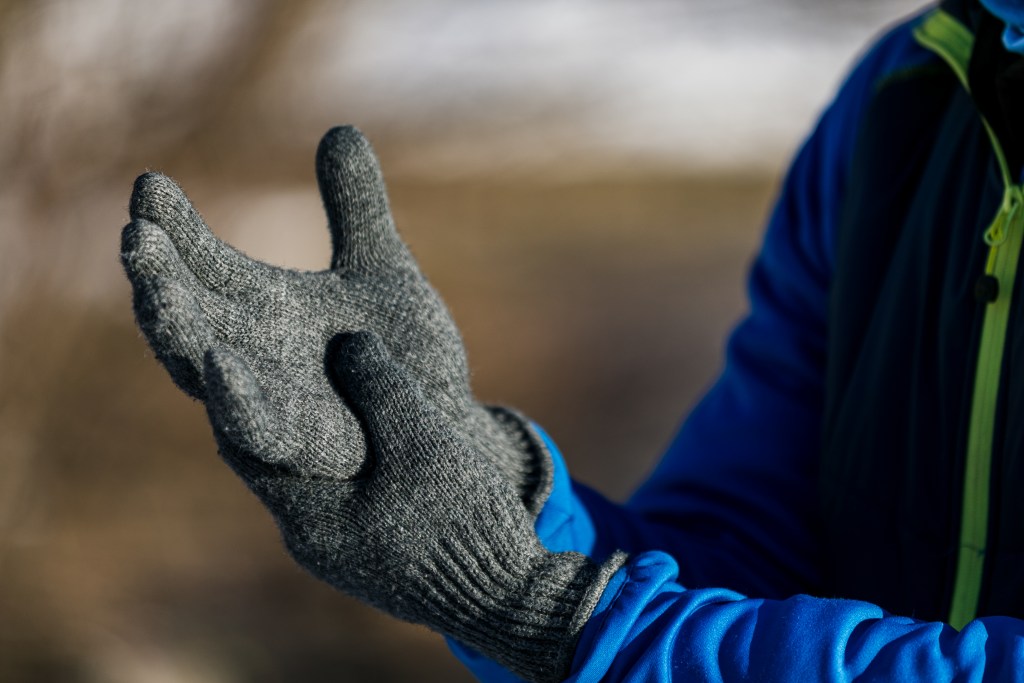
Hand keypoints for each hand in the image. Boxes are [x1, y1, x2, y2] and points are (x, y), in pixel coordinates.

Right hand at [121, 127, 549, 501]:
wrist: (441, 420)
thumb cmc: (401, 352)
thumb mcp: (383, 269)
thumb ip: (357, 208)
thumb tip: (341, 129)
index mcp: (260, 305)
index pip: (200, 260)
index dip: (172, 226)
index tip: (150, 183)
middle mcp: (249, 350)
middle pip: (184, 312)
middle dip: (157, 276)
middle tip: (136, 234)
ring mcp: (267, 400)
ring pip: (202, 370)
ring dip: (175, 331)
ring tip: (154, 289)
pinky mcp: (299, 446)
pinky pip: (258, 430)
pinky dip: (237, 400)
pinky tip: (220, 363)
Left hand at [202, 331, 624, 682]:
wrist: (504, 595)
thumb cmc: (461, 521)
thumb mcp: (422, 441)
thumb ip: (382, 389)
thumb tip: (350, 342)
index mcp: (309, 520)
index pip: (244, 447)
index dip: (239, 394)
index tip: (237, 347)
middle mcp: (311, 541)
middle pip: (275, 461)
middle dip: (276, 409)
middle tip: (280, 356)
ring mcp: (341, 551)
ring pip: (312, 477)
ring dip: (314, 433)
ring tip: (327, 383)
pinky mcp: (370, 552)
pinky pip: (342, 493)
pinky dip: (344, 456)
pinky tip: (369, 429)